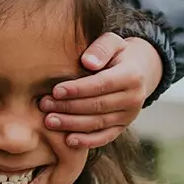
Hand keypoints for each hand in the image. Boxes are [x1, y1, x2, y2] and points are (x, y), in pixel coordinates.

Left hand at [40, 34, 162, 148]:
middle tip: (44, 105)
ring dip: (72, 124)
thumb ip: (100, 48)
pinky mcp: (122, 127)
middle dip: (69, 107)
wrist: (138, 70)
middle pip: (97, 106)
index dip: (78, 89)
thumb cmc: (117, 53)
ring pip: (98, 123)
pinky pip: (104, 137)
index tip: (56, 90)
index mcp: (132, 76)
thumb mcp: (112, 42)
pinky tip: (67, 140)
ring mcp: (129, 116)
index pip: (102, 84)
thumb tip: (88, 62)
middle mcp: (134, 99)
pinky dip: (86, 141)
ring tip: (49, 121)